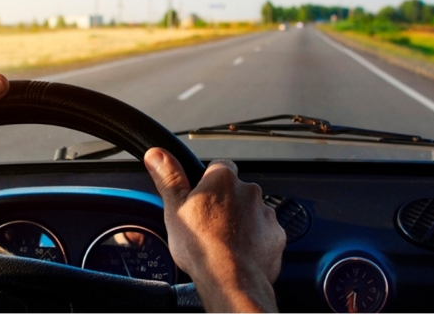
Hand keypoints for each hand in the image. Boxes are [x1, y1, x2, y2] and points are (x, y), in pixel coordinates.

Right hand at [144, 148, 285, 311]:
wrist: (231, 279)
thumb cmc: (202, 246)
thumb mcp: (174, 208)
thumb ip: (169, 178)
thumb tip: (157, 154)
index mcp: (223, 179)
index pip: (218, 167)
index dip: (208, 182)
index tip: (200, 197)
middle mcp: (249, 191)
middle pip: (236, 191)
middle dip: (226, 204)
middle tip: (209, 225)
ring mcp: (265, 213)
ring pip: (251, 212)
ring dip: (241, 222)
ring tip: (224, 242)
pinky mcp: (276, 235)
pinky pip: (264, 233)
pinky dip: (255, 240)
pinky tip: (240, 253)